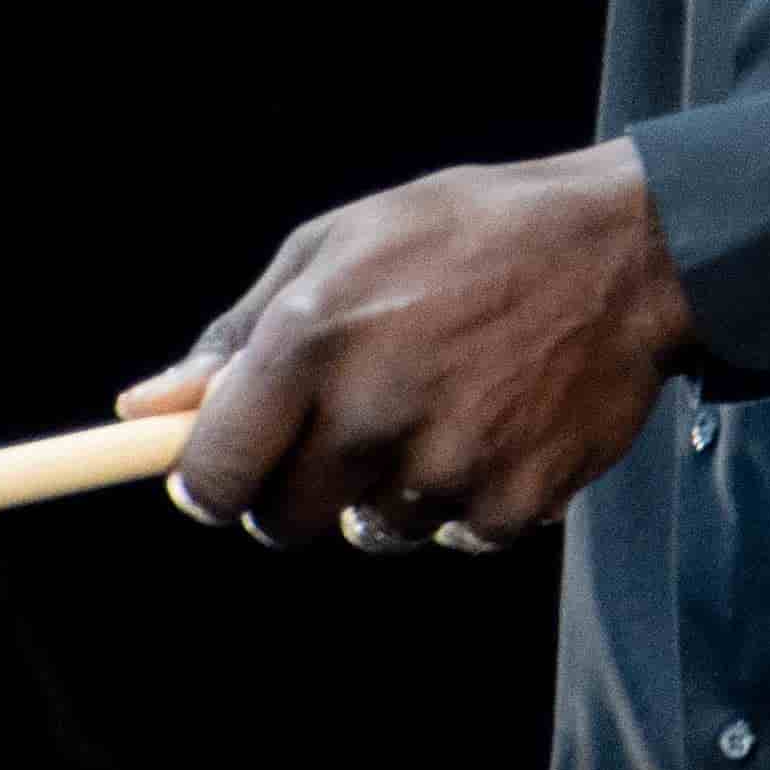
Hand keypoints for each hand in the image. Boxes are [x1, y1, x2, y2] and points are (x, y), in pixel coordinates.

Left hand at [125, 144, 694, 557]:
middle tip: (341, 432)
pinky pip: (454, 536)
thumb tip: (146, 408)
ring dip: (387, 490)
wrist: (624, 251)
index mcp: (311, 341)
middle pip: (285, 522)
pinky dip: (465, 498)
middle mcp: (372, 412)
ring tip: (437, 405)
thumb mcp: (336, 245)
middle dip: (295, 491)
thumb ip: (237, 334)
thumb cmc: (465, 234)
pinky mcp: (513, 503)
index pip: (216, 474)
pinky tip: (494, 425)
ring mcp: (446, 466)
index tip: (219, 480)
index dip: (207, 488)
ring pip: (374, 531)